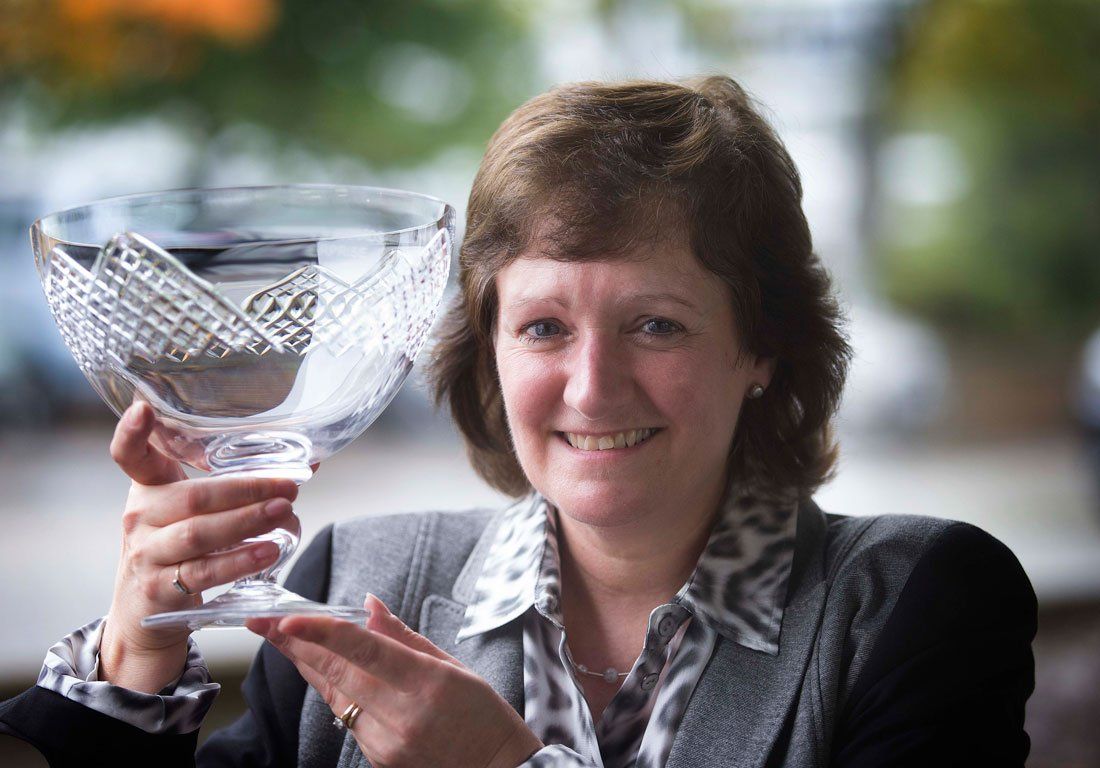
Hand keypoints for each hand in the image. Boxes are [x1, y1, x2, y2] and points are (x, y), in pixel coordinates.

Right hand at [101, 401, 300, 692]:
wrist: (143, 612)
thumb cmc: (177, 548)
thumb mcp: (191, 512)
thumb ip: (236, 486)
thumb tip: (306, 464)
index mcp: (148, 488)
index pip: (130, 455)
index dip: (133, 432)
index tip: (144, 409)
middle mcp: (141, 517)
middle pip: (193, 497)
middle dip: (246, 489)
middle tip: (288, 486)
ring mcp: (147, 554)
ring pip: (199, 534)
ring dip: (247, 522)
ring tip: (285, 513)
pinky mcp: (160, 589)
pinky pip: (204, 573)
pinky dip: (239, 562)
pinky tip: (269, 552)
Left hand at [248, 595, 543, 767]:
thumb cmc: (483, 714)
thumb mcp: (454, 666)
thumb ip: (404, 638)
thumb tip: (368, 607)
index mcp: (426, 683)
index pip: (364, 652)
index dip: (322, 633)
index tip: (288, 619)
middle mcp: (401, 715)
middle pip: (335, 672)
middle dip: (295, 643)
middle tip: (262, 619)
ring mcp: (385, 742)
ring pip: (334, 694)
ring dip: (306, 663)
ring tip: (279, 635)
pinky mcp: (377, 758)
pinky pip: (346, 716)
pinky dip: (332, 688)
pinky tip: (318, 668)